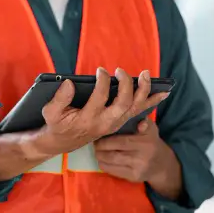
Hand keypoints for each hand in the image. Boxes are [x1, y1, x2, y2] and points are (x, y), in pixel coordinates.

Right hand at [31, 68, 168, 155]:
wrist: (63, 142)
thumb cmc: (56, 124)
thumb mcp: (50, 112)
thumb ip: (59, 99)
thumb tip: (69, 83)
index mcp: (88, 119)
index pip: (101, 97)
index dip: (103, 81)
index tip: (100, 70)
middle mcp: (105, 123)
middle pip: (124, 104)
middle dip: (126, 85)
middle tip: (120, 71)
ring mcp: (115, 124)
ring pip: (135, 108)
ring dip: (143, 91)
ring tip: (147, 75)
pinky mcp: (119, 122)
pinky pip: (138, 111)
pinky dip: (151, 101)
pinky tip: (163, 92)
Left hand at [94, 119, 182, 199]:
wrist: (161, 165)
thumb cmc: (151, 142)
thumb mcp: (151, 130)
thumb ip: (145, 123)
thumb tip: (141, 122)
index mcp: (145, 143)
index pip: (120, 142)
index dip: (106, 140)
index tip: (97, 136)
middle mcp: (141, 158)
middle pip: (113, 154)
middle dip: (100, 149)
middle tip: (94, 144)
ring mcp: (137, 169)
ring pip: (112, 163)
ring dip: (100, 157)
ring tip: (96, 151)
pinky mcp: (133, 178)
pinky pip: (114, 172)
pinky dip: (104, 166)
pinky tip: (101, 160)